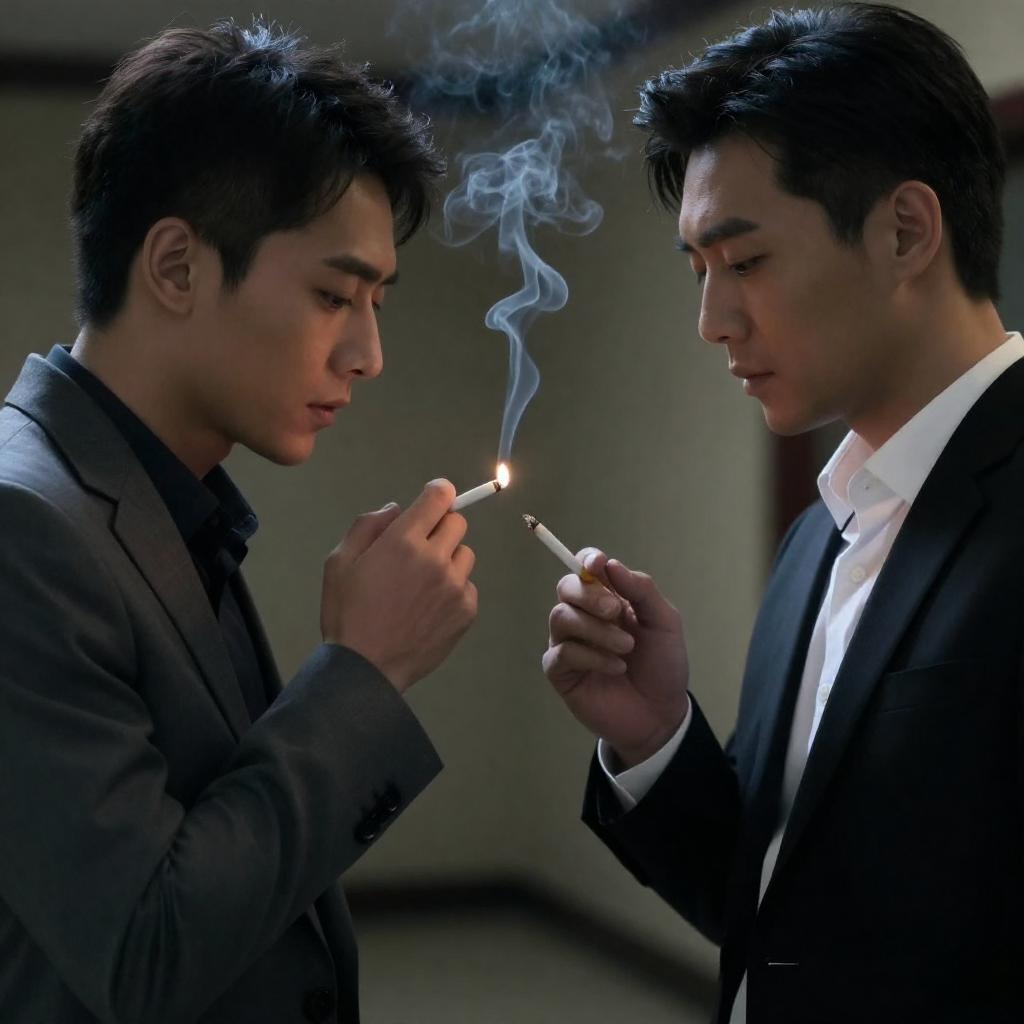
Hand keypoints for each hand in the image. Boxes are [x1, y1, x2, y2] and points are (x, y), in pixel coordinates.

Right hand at [321, 480, 477, 692]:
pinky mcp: (466, 610)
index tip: (432, 500)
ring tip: (423, 583)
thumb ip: (368, 526)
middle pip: (458, 522)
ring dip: (448, 559)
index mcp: (403, 541)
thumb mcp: (339, 561)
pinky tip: (429, 607)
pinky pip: (467, 586)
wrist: (365, 668)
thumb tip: (396, 508)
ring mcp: (455, 585)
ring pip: (465, 554)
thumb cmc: (347, 613)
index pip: (440, 497)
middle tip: (419, 549)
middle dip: (440, 528)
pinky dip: (453, 590)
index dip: (437, 493)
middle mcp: (435, 558)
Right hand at [542, 549, 688, 767]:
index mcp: (607, 598)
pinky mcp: (560, 671)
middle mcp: (583, 616)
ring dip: (596, 630)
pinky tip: (615, 668)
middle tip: (616, 612)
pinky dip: (591, 657)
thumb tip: (610, 564)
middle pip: (566, 587)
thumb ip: (641, 590)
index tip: (597, 564)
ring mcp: (568, 643)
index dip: (586, 560)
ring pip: (561, 617)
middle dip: (590, 595)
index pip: (584, 567)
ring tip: (626, 648)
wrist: (661, 713)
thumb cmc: (662, 664)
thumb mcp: (664, 622)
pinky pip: (562, 653)